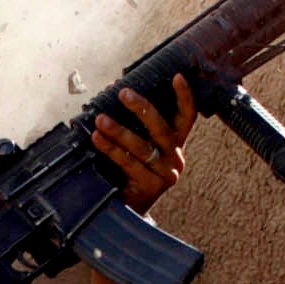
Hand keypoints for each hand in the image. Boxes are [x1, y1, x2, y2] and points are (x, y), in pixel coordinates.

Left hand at [90, 73, 197, 213]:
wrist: (130, 207)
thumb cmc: (132, 168)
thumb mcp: (140, 145)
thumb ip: (133, 122)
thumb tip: (111, 89)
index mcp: (175, 142)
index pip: (187, 116)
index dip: (185, 97)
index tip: (178, 76)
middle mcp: (175, 157)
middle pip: (161, 128)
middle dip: (142, 108)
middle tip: (123, 93)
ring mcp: (164, 173)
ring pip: (141, 147)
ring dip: (118, 130)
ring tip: (100, 119)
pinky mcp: (150, 186)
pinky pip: (128, 163)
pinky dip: (110, 149)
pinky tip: (97, 138)